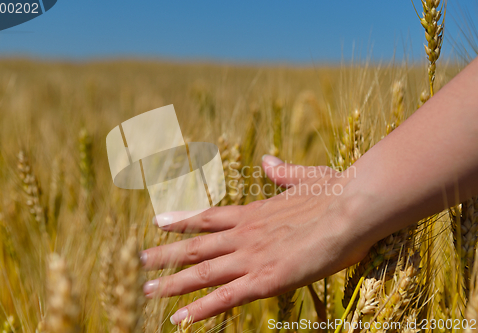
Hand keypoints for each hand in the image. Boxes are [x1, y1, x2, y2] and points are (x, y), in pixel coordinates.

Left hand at [140, 155, 370, 324]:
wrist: (351, 208)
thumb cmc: (336, 192)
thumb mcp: (306, 177)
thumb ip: (283, 172)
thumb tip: (269, 160)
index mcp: (254, 212)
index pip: (209, 218)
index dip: (183, 220)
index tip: (159, 221)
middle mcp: (245, 234)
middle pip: (196, 246)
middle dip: (167, 254)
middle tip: (141, 261)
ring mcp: (252, 257)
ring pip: (202, 272)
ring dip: (172, 283)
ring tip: (146, 290)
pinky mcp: (265, 279)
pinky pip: (224, 298)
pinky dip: (199, 309)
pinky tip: (178, 319)